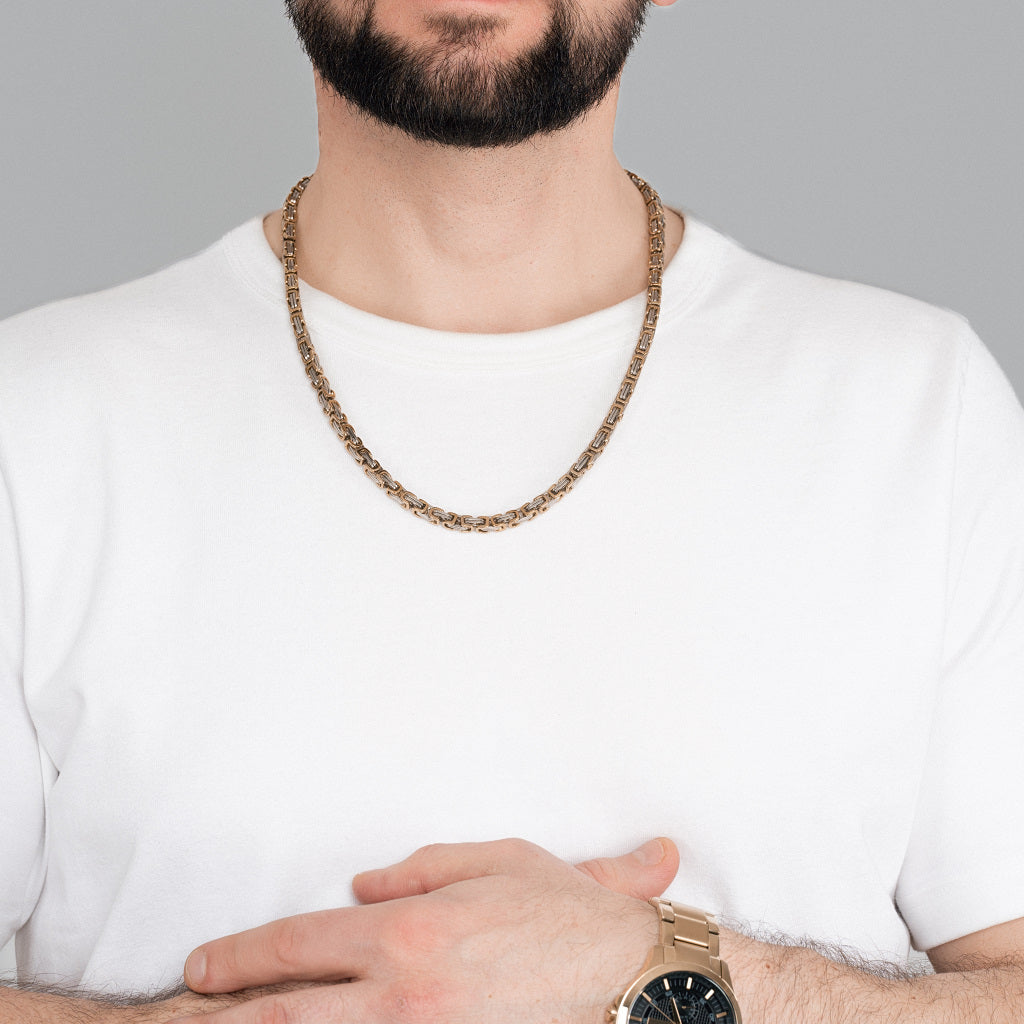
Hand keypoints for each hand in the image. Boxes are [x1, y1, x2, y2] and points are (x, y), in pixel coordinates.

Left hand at [172, 837, 679, 1023]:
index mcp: (410, 931)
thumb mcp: (495, 860)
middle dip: (228, 1015)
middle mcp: (403, 994)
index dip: (239, 956)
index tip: (203, 965)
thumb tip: (361, 886)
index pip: (298, 942)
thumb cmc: (565, 913)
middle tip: (191, 1013)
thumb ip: (419, 868)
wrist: (631, 980)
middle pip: (287, 1011)